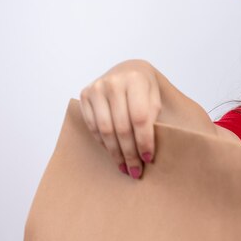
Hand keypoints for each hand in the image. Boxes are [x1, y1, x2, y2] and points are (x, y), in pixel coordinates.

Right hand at [79, 59, 160, 178]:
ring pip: (105, 130)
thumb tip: (146, 151)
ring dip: (116, 153)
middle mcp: (113, 82)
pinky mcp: (84, 95)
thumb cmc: (145, 88)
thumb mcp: (156, 98)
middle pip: (121, 127)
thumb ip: (153, 118)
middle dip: (130, 152)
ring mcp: (96, 88)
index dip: (144, 141)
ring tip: (125, 167)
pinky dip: (104, 143)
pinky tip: (113, 153)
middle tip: (136, 170)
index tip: (148, 159)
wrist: (128, 70)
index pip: (140, 117)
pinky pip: (93, 127)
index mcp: (135, 79)